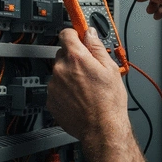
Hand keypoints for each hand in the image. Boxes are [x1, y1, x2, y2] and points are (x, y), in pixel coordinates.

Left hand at [46, 28, 128, 143]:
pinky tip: (80, 95)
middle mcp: (61, 69)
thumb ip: (97, 47)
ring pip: (60, 70)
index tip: (79, 36)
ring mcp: (54, 85)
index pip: (66, 34)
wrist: (101, 128)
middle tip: (89, 67)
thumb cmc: (109, 101)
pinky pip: (56, 86)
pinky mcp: (51, 99)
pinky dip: (65, 88)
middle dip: (74, 56)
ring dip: (69, 73)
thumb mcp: (110, 68)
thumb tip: (91, 34)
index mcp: (76, 58)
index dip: (74, 34)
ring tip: (86, 85)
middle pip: (63, 52)